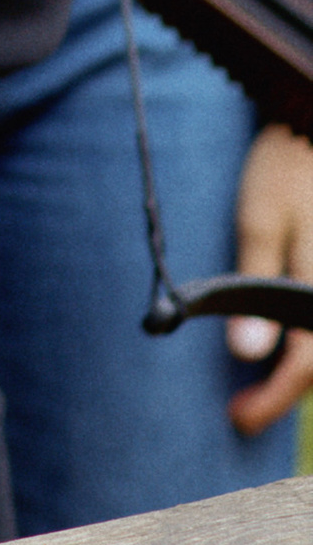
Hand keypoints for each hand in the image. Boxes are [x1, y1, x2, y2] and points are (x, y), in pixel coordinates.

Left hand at [227, 123, 312, 436]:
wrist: (310, 125)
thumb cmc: (285, 171)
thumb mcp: (261, 223)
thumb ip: (254, 289)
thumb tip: (247, 353)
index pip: (307, 365)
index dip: (272, 398)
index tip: (238, 419)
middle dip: (285, 393)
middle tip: (242, 415)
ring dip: (300, 371)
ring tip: (260, 390)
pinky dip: (308, 343)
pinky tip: (284, 349)